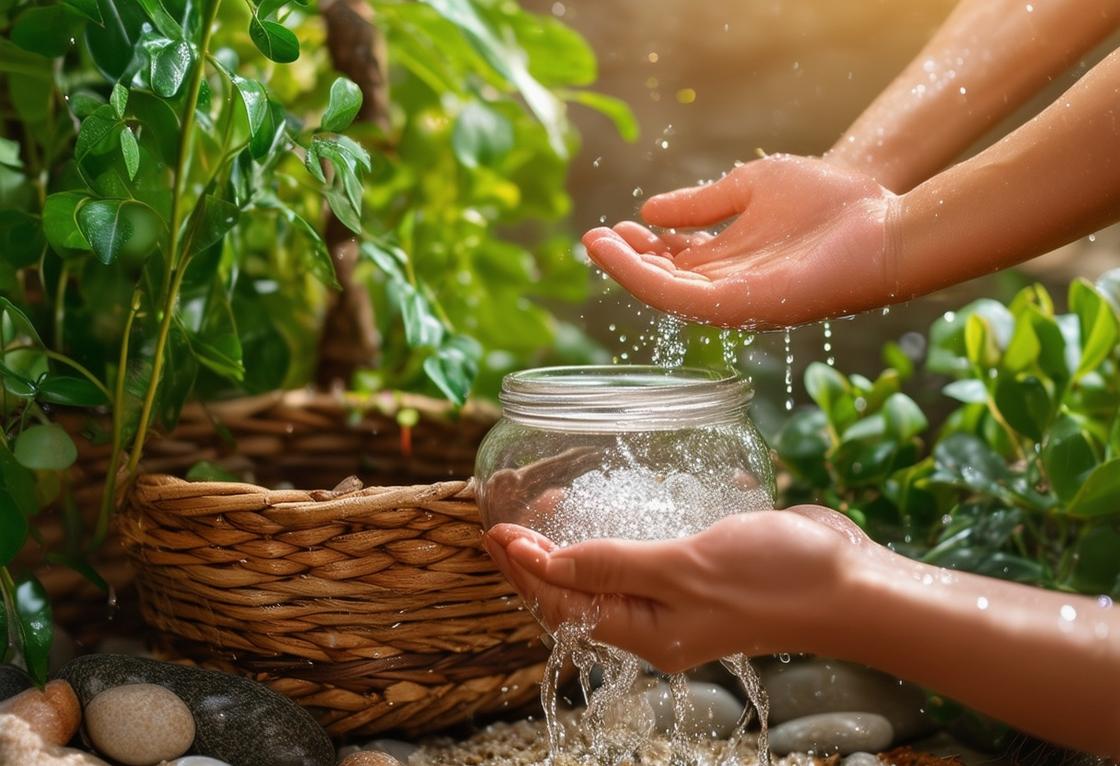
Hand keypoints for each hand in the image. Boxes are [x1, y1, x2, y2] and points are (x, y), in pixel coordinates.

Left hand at [483, 505, 875, 672]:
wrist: (846, 580)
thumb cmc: (770, 580)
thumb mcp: (682, 569)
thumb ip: (613, 566)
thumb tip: (546, 564)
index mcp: (645, 632)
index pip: (562, 603)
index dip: (524, 569)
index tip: (494, 530)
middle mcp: (655, 620)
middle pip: (577, 593)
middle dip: (537, 558)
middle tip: (507, 516)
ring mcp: (679, 597)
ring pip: (607, 574)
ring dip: (573, 544)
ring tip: (546, 509)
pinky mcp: (700, 570)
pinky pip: (642, 557)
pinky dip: (616, 535)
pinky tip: (609, 510)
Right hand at [583, 154, 898, 329]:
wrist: (881, 216)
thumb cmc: (830, 199)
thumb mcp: (750, 188)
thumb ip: (702, 203)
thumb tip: (649, 210)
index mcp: (732, 259)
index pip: (674, 261)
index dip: (642, 245)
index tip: (617, 224)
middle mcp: (729, 285)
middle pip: (665, 280)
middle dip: (627, 260)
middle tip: (595, 237)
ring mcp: (735, 300)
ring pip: (665, 293)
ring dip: (627, 271)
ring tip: (597, 244)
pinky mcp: (742, 306)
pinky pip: (682, 299)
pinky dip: (647, 279)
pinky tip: (624, 254)